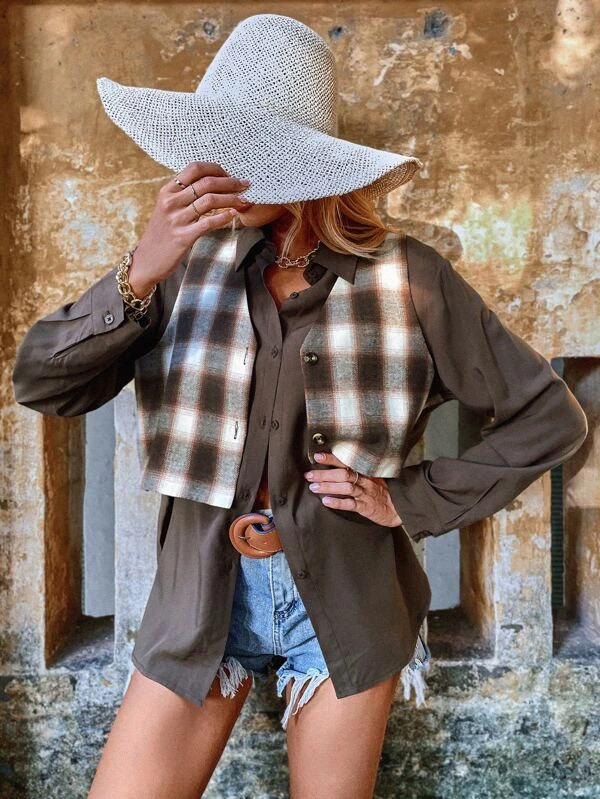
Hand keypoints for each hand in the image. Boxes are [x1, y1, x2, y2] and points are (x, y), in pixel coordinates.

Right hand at [128, 161, 253, 297]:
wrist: (147, 261)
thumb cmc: (162, 234)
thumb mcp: (167, 209)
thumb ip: (184, 196)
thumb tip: (210, 184)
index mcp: (167, 191)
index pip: (194, 169)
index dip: (216, 168)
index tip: (230, 174)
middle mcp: (171, 202)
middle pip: (206, 183)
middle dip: (230, 182)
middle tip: (245, 184)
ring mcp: (176, 219)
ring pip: (210, 200)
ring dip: (232, 199)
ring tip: (244, 200)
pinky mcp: (183, 236)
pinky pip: (208, 223)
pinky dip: (224, 217)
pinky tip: (234, 215)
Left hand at [303, 451, 402, 527]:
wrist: (399, 507)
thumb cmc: (383, 492)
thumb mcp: (373, 477)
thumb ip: (357, 472)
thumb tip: (335, 468)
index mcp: (365, 471)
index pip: (346, 462)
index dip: (332, 458)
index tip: (317, 456)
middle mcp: (365, 480)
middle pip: (343, 474)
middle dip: (324, 474)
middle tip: (309, 475)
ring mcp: (366, 493)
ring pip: (346, 487)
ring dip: (328, 487)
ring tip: (314, 487)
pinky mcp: (366, 507)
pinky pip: (351, 504)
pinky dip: (338, 502)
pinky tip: (326, 502)